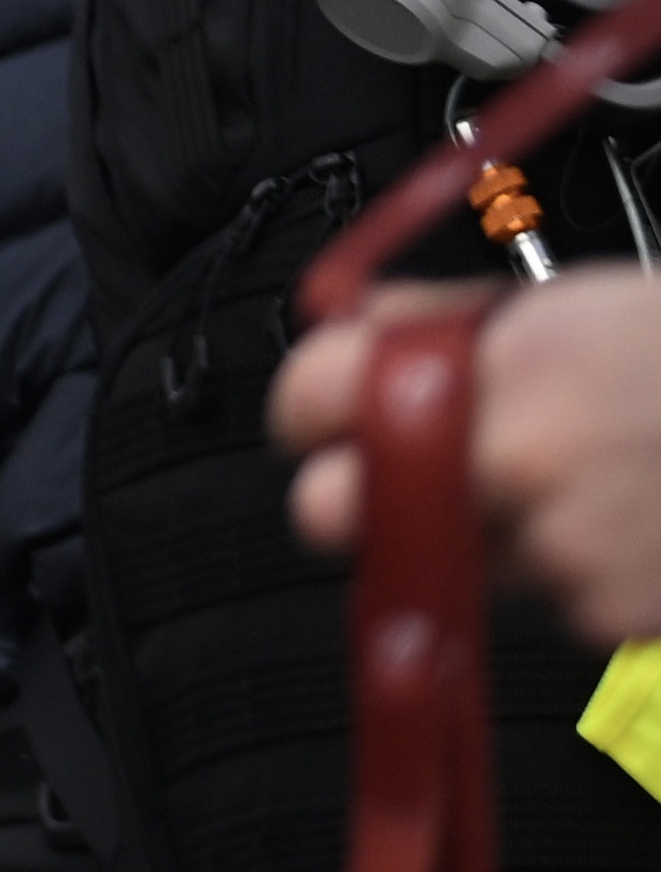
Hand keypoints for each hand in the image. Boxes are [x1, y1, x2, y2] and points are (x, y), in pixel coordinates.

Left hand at [285, 274, 660, 638]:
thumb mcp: (557, 300)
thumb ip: (426, 319)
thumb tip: (338, 328)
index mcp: (486, 372)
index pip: (302, 400)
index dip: (310, 405)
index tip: (325, 411)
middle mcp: (511, 467)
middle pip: (331, 512)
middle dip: (352, 490)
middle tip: (404, 465)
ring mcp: (558, 554)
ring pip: (441, 556)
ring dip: (475, 525)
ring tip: (568, 475)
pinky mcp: (604, 620)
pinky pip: (535, 596)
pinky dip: (561, 567)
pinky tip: (617, 517)